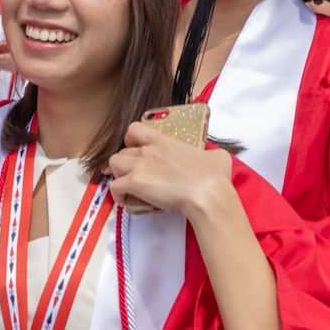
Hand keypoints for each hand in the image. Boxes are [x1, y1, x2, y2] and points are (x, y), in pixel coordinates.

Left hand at [106, 122, 232, 217]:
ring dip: (117, 174)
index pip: (135, 129)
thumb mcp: (216, 156)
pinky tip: (126, 201)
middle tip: (133, 174)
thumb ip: (209, 153)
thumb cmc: (214, 177)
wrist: (208, 195)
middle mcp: (148, 150)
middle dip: (124, 163)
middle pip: (122, 151)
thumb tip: (213, 157)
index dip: (130, 139)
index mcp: (164, 141)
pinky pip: (114, 187)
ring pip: (112, 164)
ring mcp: (140, 166)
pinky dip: (117, 195)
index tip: (134, 148)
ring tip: (127, 186)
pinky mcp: (135, 183)